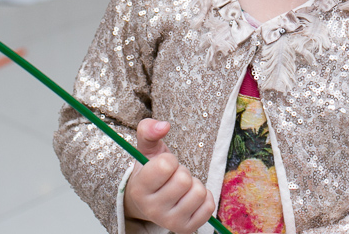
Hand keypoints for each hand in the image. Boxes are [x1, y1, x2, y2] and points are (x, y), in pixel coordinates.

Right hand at [124, 119, 215, 233]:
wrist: (151, 201)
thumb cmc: (151, 171)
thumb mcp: (147, 149)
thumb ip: (149, 130)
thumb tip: (164, 125)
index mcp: (139, 188)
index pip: (166, 166)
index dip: (170, 161)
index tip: (164, 166)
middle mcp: (152, 209)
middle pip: (184, 180)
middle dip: (183, 172)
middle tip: (173, 177)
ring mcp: (170, 222)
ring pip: (198, 193)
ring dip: (194, 184)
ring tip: (181, 188)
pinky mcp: (186, 228)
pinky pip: (209, 206)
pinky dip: (204, 197)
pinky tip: (190, 198)